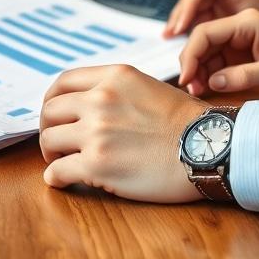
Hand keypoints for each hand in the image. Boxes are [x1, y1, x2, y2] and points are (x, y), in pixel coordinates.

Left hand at [40, 65, 206, 202]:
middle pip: (50, 111)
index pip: (62, 82)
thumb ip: (116, 90)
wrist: (209, 148)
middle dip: (49, 128)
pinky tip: (64, 181)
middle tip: (57, 143)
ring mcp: (96, 132)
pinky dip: (55, 178)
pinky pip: (57, 172)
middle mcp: (100, 99)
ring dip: (52, 154)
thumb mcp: (147, 87)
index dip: (52, 101)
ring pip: (49, 140)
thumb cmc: (186, 123)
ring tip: (64, 162)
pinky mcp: (97, 165)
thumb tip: (87, 103)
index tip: (54, 115)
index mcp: (113, 77)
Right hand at [178, 9, 258, 96]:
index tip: (186, 77)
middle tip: (190, 88)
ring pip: (207, 52)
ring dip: (199, 71)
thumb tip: (214, 82)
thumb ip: (245, 75)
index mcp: (247, 22)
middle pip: (202, 41)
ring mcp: (240, 39)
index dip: (191, 54)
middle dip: (192, 64)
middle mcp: (240, 27)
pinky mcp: (241, 52)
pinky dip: (209, 74)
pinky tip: (207, 88)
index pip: (206, 32)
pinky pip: (218, 61)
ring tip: (197, 91)